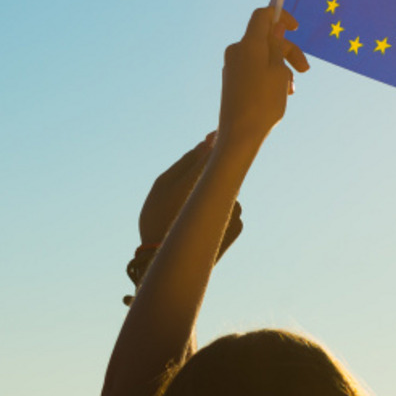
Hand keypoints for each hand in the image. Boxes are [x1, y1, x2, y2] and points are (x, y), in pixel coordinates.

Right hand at [139, 133, 242, 254]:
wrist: (164, 259)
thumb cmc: (157, 218)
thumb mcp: (162, 184)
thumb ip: (186, 161)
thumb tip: (205, 144)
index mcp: (205, 180)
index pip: (218, 152)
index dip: (216, 142)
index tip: (213, 135)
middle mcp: (226, 193)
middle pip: (224, 174)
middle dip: (213, 173)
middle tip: (197, 183)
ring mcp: (235, 211)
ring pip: (226, 193)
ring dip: (215, 195)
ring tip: (193, 212)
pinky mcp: (238, 227)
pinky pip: (229, 210)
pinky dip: (218, 212)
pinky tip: (201, 224)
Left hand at [217, 8, 308, 148]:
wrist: (239, 135)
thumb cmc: (263, 103)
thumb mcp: (278, 71)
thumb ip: (277, 46)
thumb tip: (276, 26)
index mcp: (248, 44)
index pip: (262, 16)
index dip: (280, 16)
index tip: (296, 28)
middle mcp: (237, 51)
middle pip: (266, 39)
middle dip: (288, 51)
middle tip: (304, 70)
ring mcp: (233, 66)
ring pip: (263, 57)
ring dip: (281, 68)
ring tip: (290, 89)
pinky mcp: (232, 80)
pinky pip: (255, 69)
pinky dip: (269, 76)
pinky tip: (280, 94)